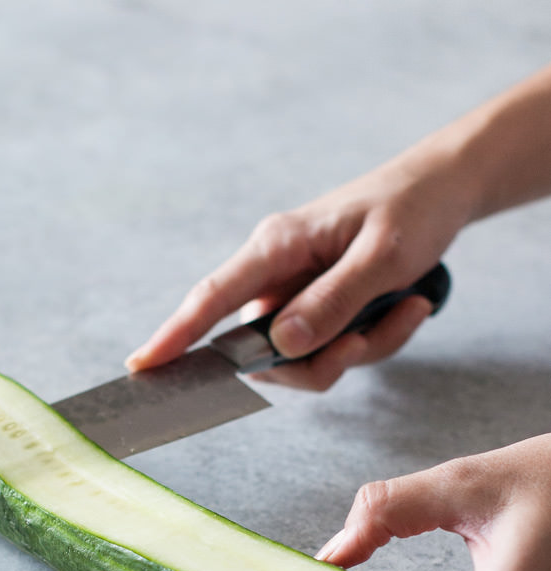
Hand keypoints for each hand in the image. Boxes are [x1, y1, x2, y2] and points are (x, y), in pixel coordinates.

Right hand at [127, 143, 474, 388]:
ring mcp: (297, 298)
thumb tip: (283, 345)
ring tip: (406, 306)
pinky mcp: (320, 313)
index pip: (212, 298)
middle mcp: (276, 276)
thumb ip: (333, 302)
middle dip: (322, 361)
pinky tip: (408, 306)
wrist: (442, 192)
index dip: (175, 335)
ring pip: (305, 361)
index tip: (141, 366)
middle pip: (267, 351)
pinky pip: (335, 353)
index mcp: (276, 247)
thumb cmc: (410, 209)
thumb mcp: (383, 256)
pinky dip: (376, 342)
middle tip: (367, 339)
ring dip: (360, 350)